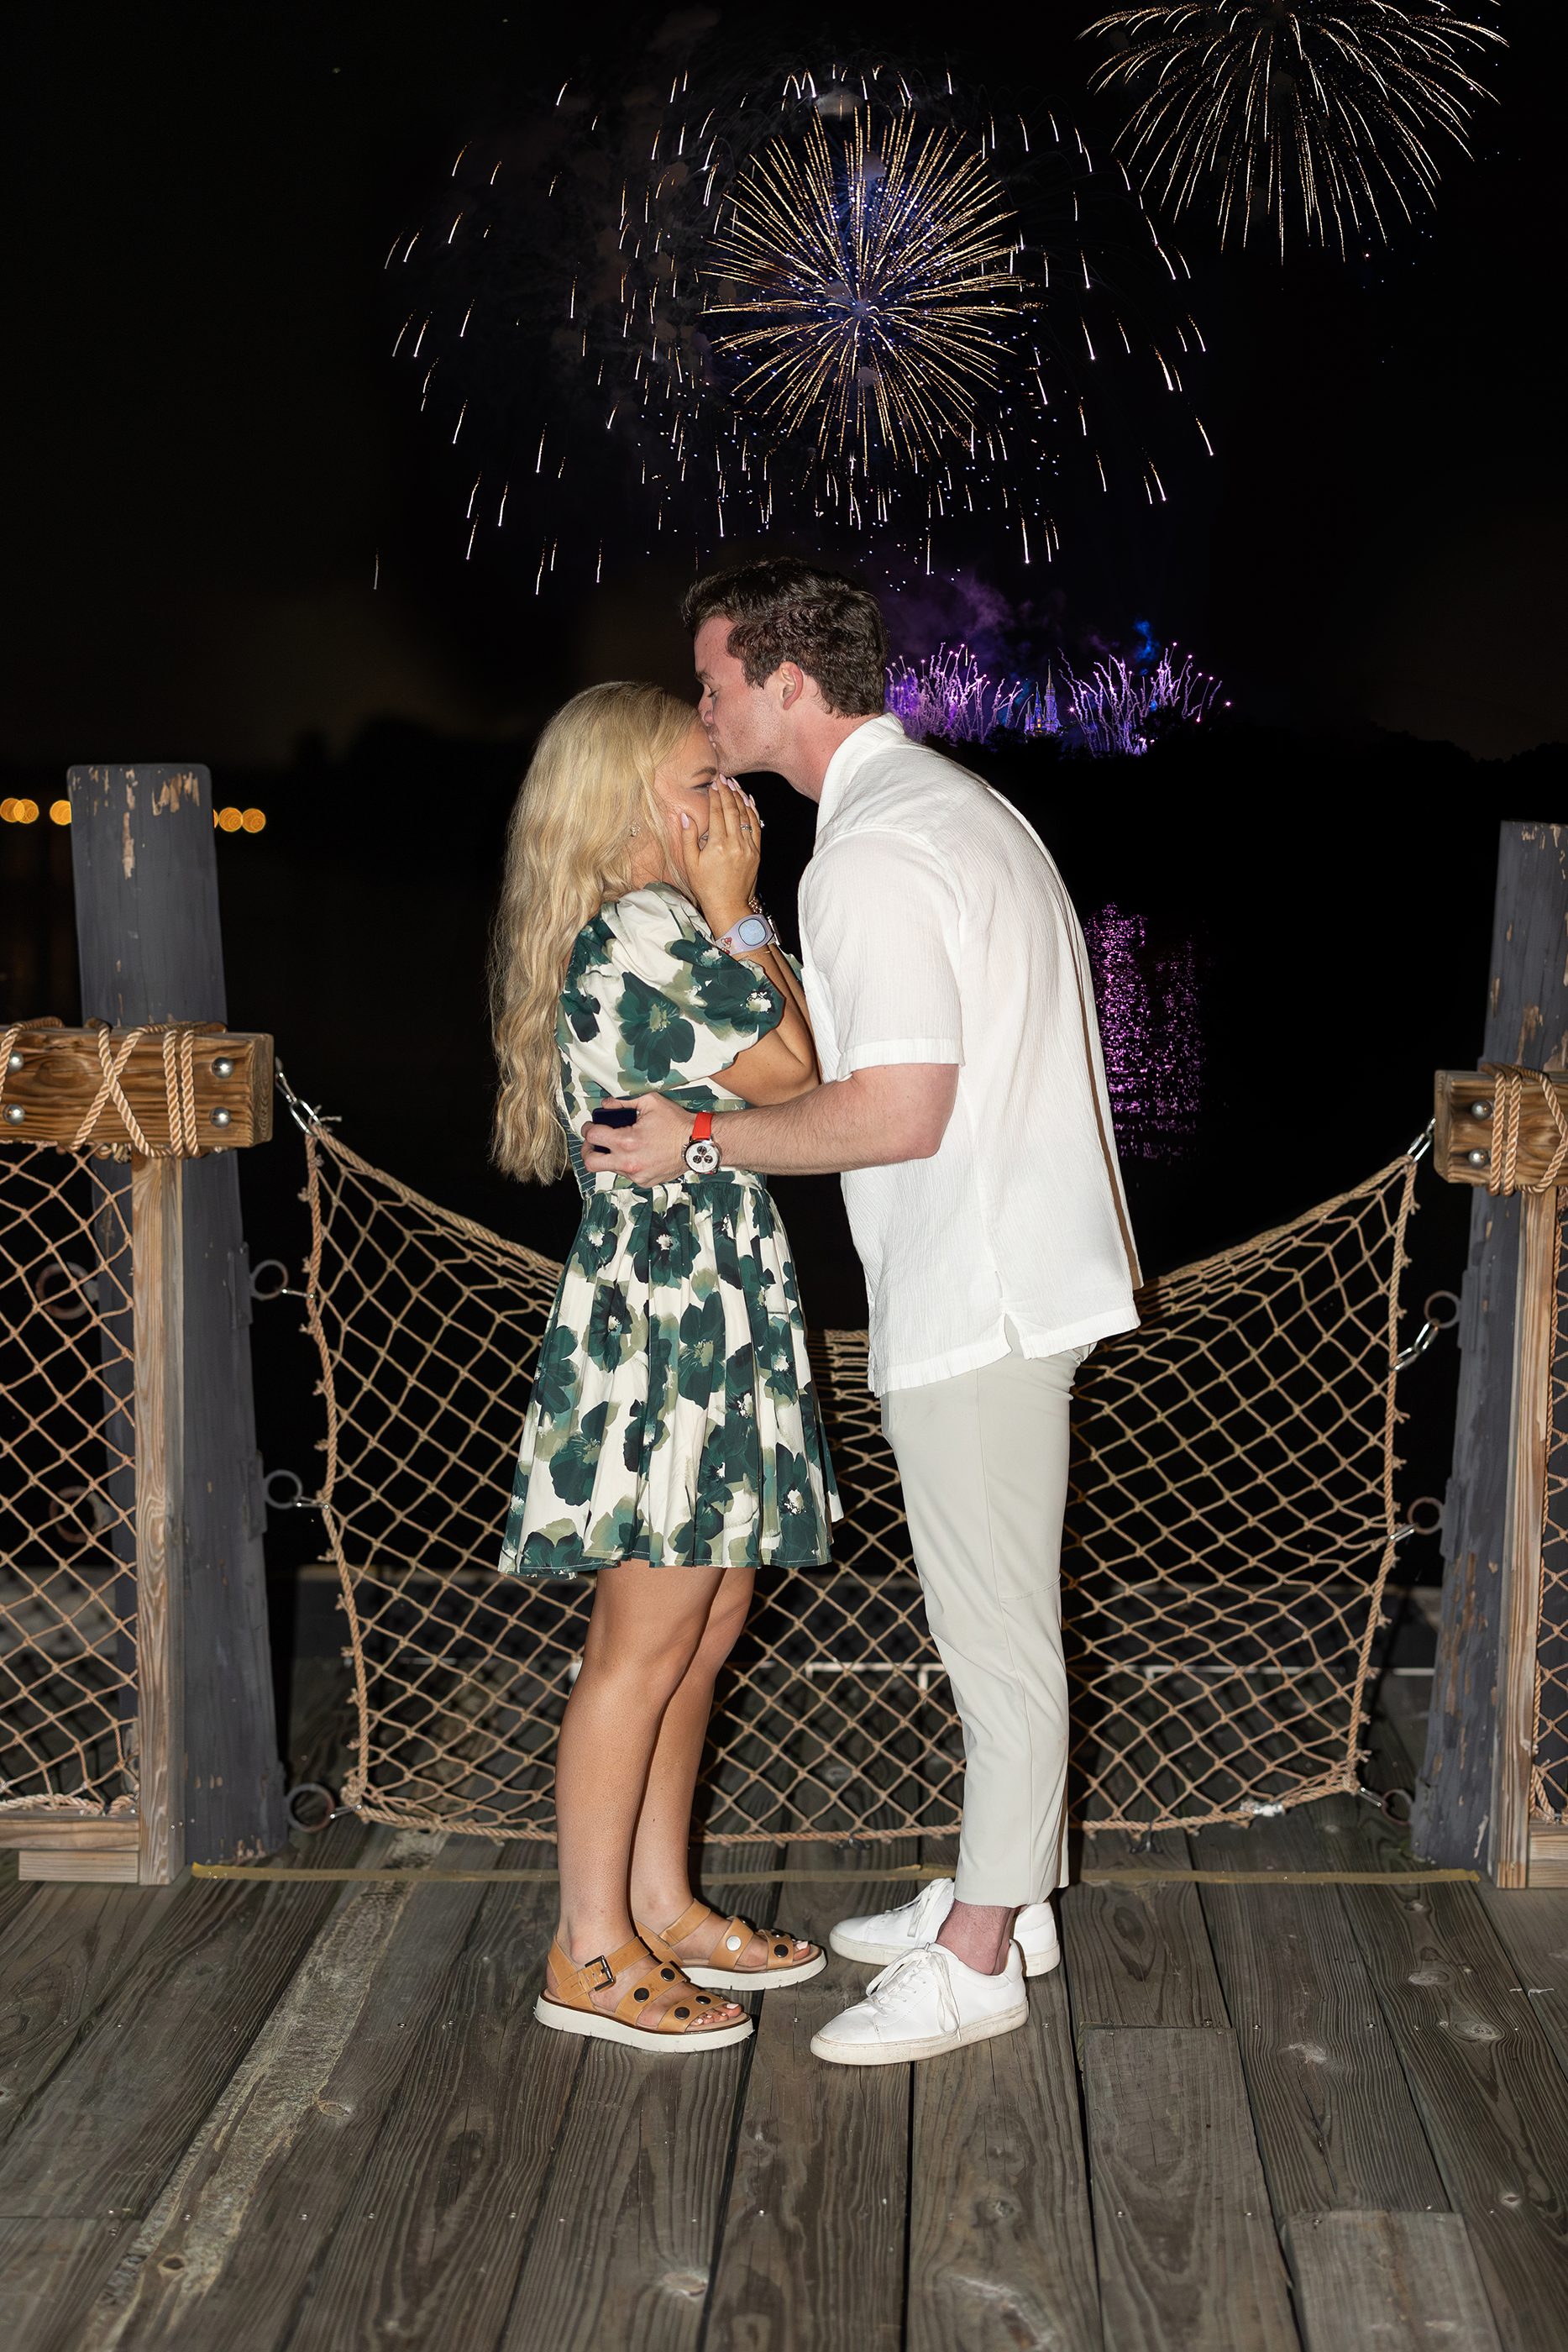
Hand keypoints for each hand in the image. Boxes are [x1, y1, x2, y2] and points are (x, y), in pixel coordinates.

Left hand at [582, 1094, 694, 1183]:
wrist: (697, 1143)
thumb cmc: (677, 1123)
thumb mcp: (650, 1102)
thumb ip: (623, 1102)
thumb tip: (607, 1104)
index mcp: (627, 1141)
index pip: (592, 1136)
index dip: (587, 1128)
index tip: (591, 1126)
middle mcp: (629, 1162)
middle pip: (591, 1162)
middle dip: (587, 1150)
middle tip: (593, 1142)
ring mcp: (636, 1175)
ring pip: (609, 1169)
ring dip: (609, 1157)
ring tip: (619, 1146)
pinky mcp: (644, 1182)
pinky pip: (626, 1174)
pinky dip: (625, 1164)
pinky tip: (635, 1154)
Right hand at [684, 776, 761, 935]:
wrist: (728, 905)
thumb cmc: (706, 887)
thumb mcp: (691, 864)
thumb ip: (688, 838)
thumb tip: (686, 816)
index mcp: (718, 845)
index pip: (717, 812)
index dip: (715, 796)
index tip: (713, 784)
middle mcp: (735, 843)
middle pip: (732, 809)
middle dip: (727, 791)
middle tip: (723, 778)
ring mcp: (748, 847)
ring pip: (746, 815)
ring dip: (741, 797)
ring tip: (735, 784)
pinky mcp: (756, 852)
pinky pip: (756, 826)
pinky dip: (753, 811)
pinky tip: (749, 801)